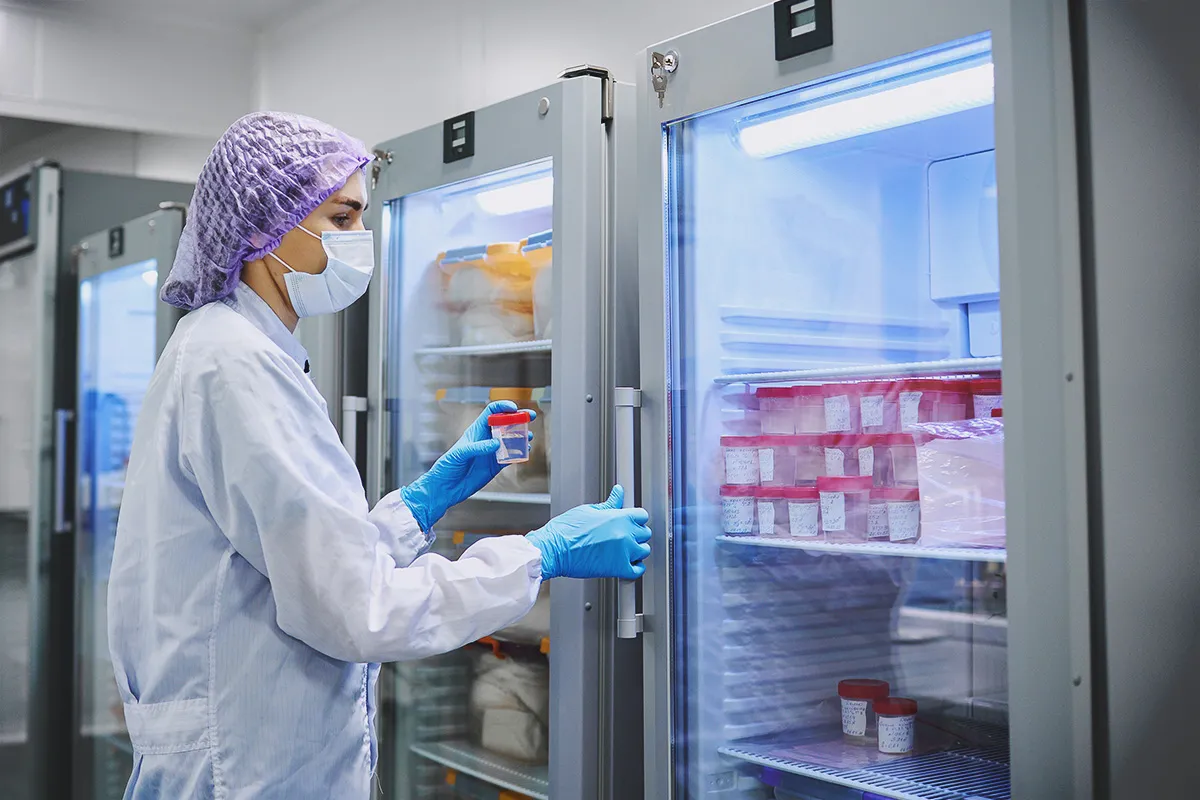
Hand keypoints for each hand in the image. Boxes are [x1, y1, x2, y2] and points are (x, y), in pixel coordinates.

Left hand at [401, 401, 535, 530]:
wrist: (446, 488)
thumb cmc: (447, 467)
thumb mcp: (459, 454)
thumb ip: (478, 447)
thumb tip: (496, 444)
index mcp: (476, 431)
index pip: (491, 413)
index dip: (503, 407)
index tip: (513, 408)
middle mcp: (486, 439)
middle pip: (505, 424)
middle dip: (518, 418)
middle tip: (530, 416)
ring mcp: (492, 452)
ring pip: (511, 439)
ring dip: (521, 436)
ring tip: (528, 436)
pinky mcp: (496, 465)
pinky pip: (511, 456)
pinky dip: (520, 453)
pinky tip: (525, 451)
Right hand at [526, 485, 650, 579]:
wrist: (554, 550)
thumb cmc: (566, 531)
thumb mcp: (589, 510)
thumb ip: (609, 504)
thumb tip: (619, 492)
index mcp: (618, 517)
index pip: (642, 516)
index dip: (636, 519)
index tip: (630, 522)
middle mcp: (624, 534)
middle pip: (645, 533)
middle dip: (636, 534)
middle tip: (624, 536)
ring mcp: (623, 552)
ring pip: (644, 551)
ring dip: (636, 550)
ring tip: (624, 550)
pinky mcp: (617, 569)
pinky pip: (637, 570)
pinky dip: (635, 568)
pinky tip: (626, 564)